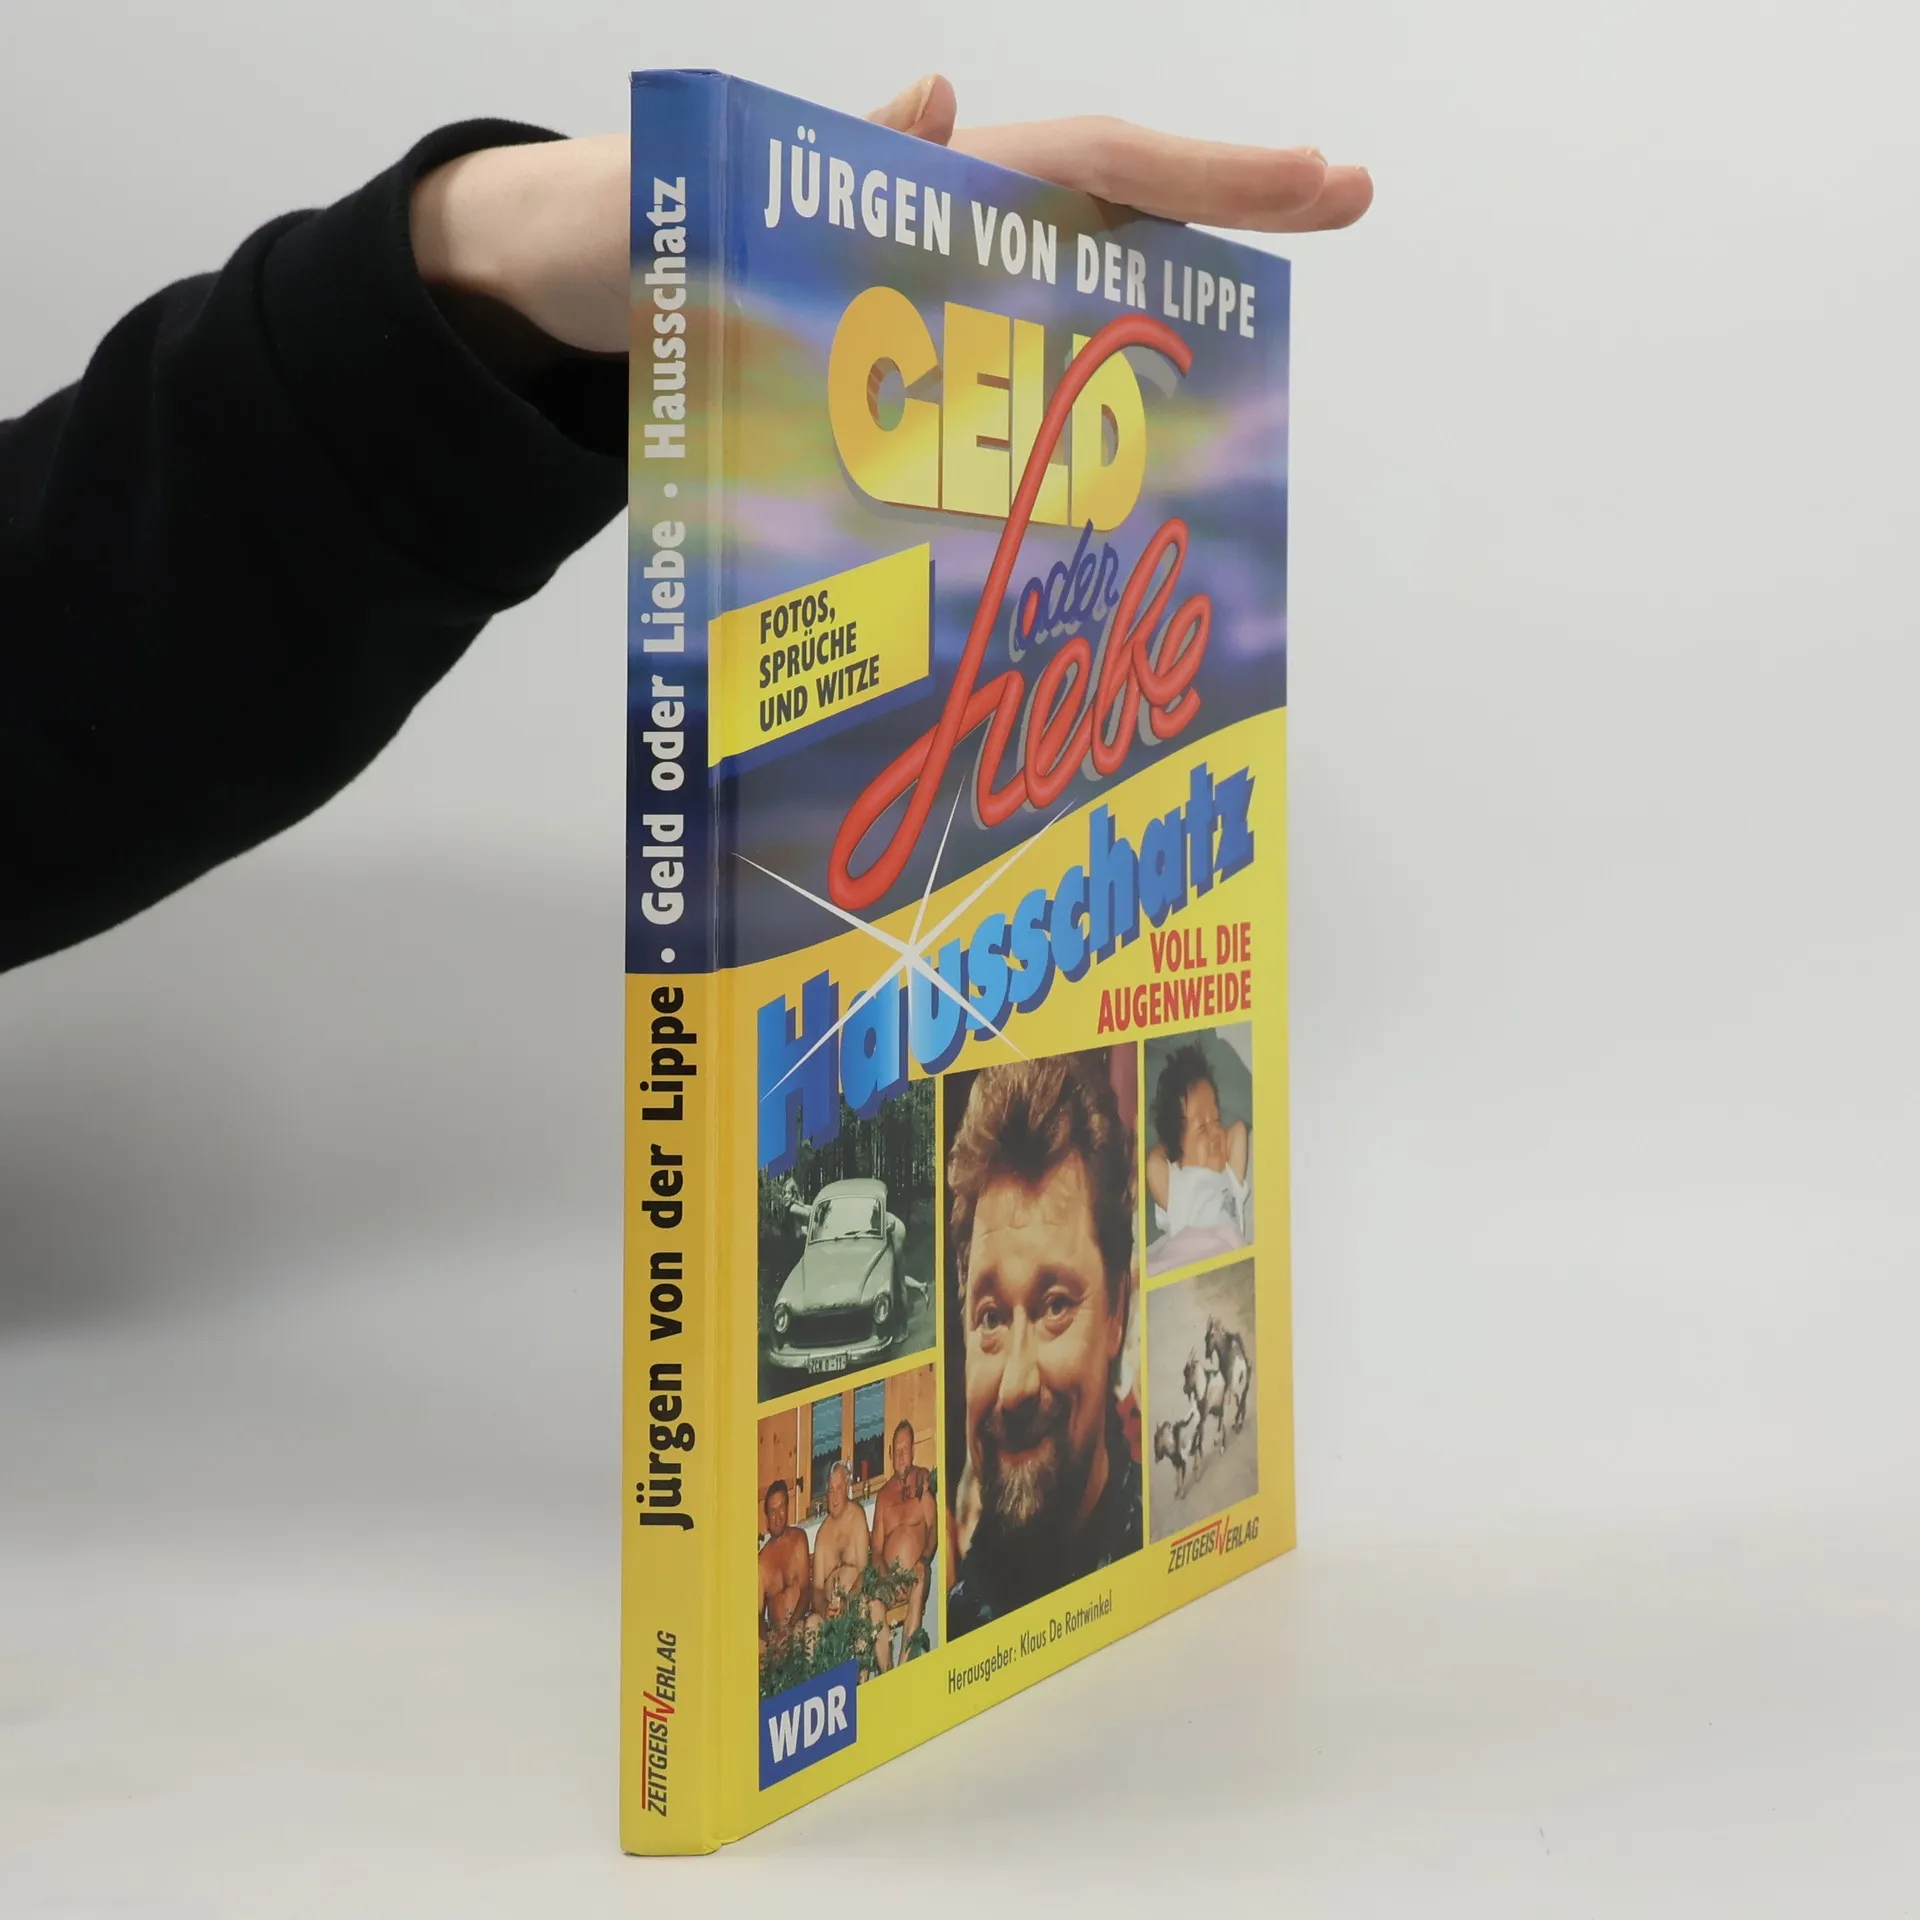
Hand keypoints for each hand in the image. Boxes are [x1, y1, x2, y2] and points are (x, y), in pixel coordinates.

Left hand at [411, 77, 1369, 358]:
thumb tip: (934, 94)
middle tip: (1346, 202)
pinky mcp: (907, 355)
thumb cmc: (643, 227)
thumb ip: (828, 160)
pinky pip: (1008, 364)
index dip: (1207, 173)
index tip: (1316, 178)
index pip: (1096, 163)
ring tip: (1262, 342)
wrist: (582, 285)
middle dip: (1229, 210)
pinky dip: (1073, 384)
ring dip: (1167, 304)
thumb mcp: (726, 189)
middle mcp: (952, 232)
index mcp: (928, 185)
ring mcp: (936, 294)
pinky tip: (1122, 437)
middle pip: (1116, 208)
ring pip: (1075, 286)